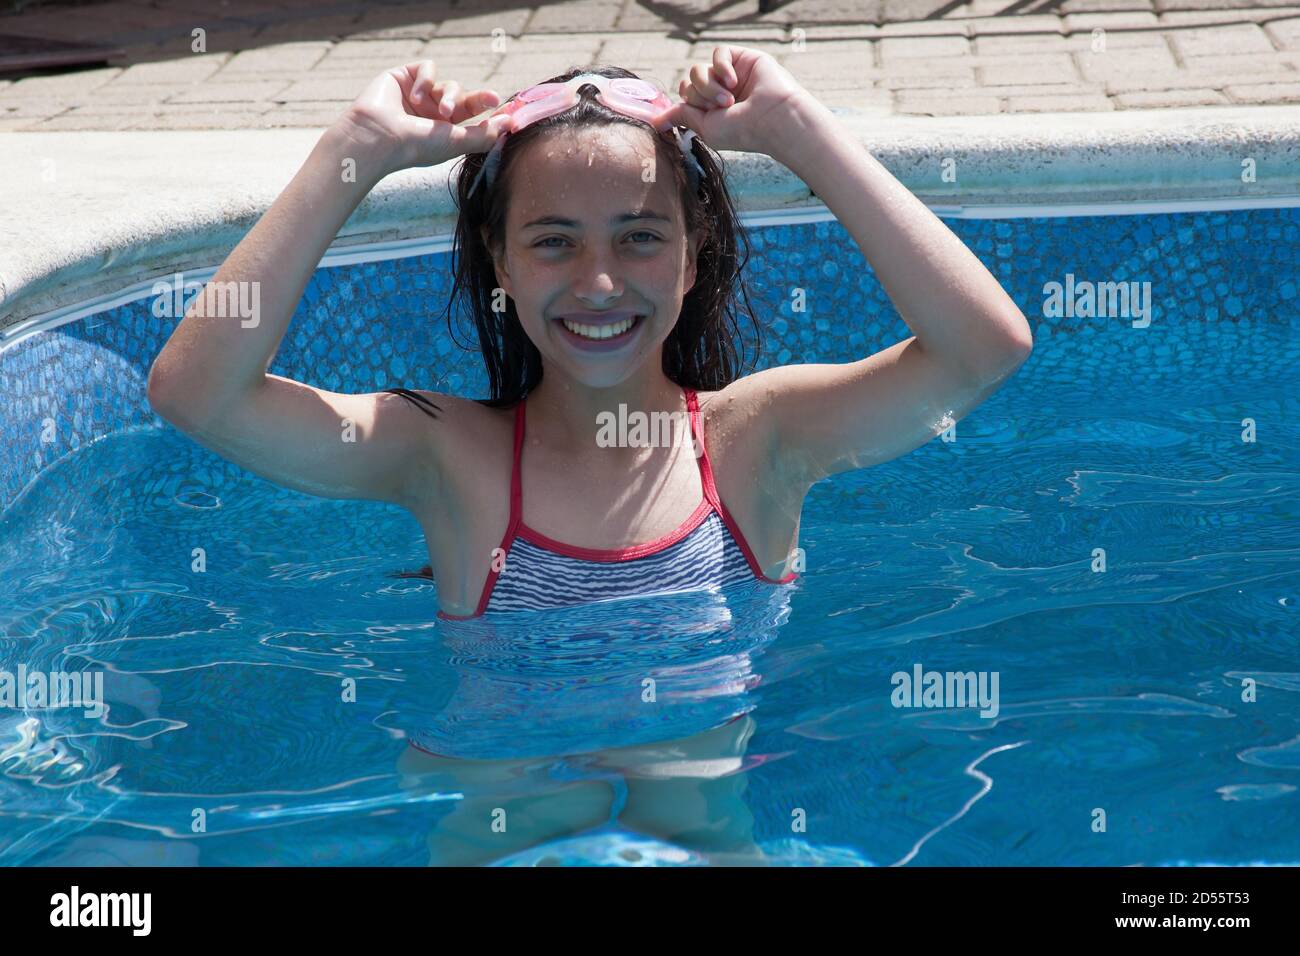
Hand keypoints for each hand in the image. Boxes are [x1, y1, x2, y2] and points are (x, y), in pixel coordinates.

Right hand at [335, 60, 510, 175]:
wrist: (380, 136)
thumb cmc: (417, 146)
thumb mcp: (457, 142)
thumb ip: (485, 133)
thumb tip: (511, 123)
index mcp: (445, 131)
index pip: (473, 116)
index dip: (491, 111)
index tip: (512, 108)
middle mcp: (432, 113)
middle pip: (464, 97)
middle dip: (478, 99)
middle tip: (492, 99)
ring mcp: (419, 95)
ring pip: (448, 84)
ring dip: (448, 96)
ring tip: (439, 112)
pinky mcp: (404, 77)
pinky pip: (428, 68)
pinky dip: (426, 80)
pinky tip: (415, 97)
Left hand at [655, 45, 811, 154]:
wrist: (771, 119)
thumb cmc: (742, 130)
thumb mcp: (705, 127)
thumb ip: (682, 116)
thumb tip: (656, 122)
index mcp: (711, 109)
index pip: (685, 96)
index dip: (689, 102)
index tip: (705, 113)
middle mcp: (720, 92)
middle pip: (689, 82)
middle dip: (700, 95)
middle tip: (721, 107)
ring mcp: (730, 75)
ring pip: (699, 69)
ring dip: (709, 85)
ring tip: (728, 99)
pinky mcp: (742, 59)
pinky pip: (718, 53)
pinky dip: (721, 67)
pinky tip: (733, 81)